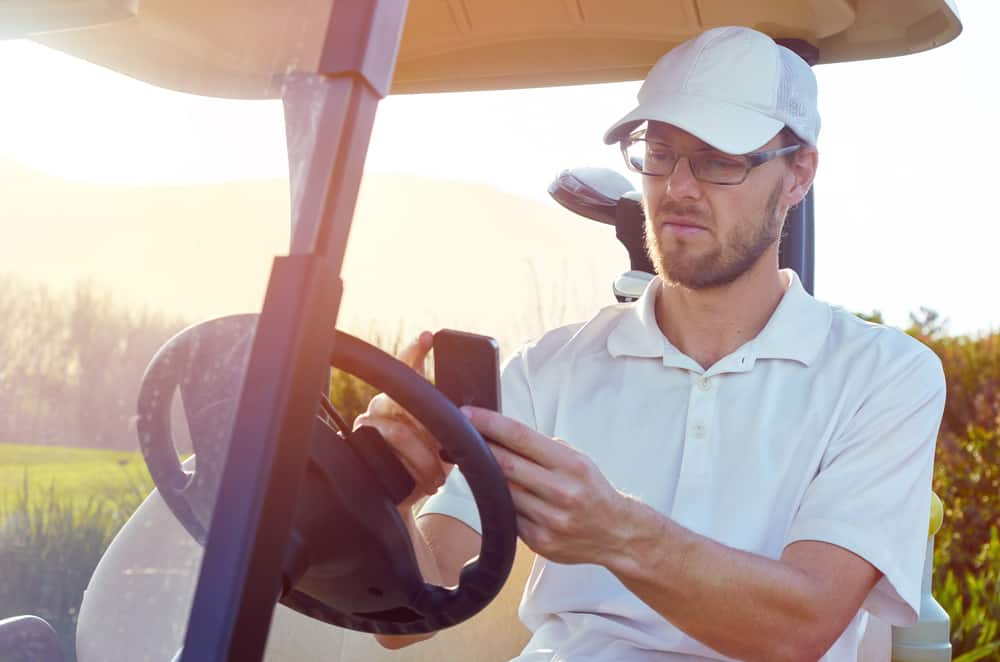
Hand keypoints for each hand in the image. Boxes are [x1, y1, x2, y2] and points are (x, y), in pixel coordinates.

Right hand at [353, 331, 452, 509]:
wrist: (404, 496)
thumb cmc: (428, 462)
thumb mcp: (446, 439)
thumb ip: (453, 421)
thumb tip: (478, 413)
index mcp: (403, 397)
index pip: (407, 367)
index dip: (416, 350)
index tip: (429, 336)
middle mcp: (382, 404)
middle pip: (405, 402)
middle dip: (432, 428)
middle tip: (448, 447)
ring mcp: (369, 424)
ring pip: (400, 433)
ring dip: (426, 458)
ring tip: (439, 477)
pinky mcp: (363, 446)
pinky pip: (390, 453)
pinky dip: (413, 469)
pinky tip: (426, 482)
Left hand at [462, 406, 632, 565]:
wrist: (617, 533)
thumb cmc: (591, 488)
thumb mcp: (576, 460)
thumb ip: (541, 449)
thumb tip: (499, 434)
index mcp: (571, 465)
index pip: (521, 437)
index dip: (490, 424)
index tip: (467, 415)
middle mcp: (561, 492)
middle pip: (505, 465)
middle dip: (479, 449)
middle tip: (460, 438)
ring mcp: (550, 520)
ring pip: (503, 492)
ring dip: (485, 478)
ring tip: (474, 465)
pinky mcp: (540, 542)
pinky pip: (509, 516)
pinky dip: (499, 503)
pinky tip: (495, 494)